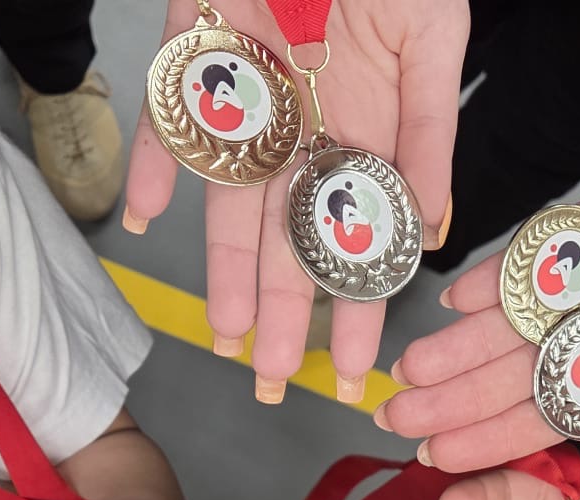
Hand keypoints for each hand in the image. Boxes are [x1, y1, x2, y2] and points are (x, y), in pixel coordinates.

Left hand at [124, 0, 468, 400]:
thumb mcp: (431, 36)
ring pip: (233, 200)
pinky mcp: (199, 48)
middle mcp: (307, 121)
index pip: (360, 234)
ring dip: (226, 269)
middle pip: (291, 234)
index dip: (359, 306)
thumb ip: (427, 131)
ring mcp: (251, 91)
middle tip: (279, 383)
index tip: (360, 372)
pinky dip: (159, 166)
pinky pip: (173, 117)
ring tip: (226, 339)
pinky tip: (148, 223)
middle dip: (287, 313)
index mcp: (369, 121)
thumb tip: (430, 228)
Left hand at [380, 133, 579, 485]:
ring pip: (521, 318)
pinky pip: (547, 253)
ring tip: (410, 372)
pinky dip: (505, 274)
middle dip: (461, 398)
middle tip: (397, 420)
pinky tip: (457, 303)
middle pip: (524, 372)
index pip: (561, 417)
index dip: (502, 441)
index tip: (446, 462)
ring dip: (464, 345)